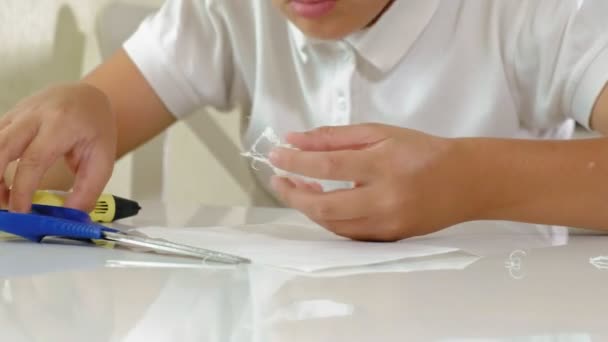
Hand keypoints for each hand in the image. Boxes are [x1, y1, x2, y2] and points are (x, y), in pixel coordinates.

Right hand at [0, 83, 116, 211]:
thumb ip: (88, 189)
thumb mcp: (103, 160)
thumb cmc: (96, 129)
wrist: (87, 96)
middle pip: (1, 147)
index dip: (22, 190)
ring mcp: (18, 113)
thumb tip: (71, 217)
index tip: (21, 213)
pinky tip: (1, 180)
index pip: (33, 160)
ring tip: (2, 197)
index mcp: (61, 125)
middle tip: (4, 207)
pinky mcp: (9, 117)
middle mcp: (34, 115)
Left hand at [269, 123, 476, 240]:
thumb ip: (335, 137)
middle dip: (293, 193)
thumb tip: (294, 139)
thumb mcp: (380, 133)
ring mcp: (387, 224)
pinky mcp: (389, 239)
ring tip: (298, 186)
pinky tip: (320, 203)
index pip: (328, 165)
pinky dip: (328, 219)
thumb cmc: (420, 151)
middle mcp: (385, 199)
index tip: (275, 155)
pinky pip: (347, 234)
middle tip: (278, 178)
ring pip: (333, 225)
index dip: (296, 161)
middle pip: (324, 206)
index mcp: (384, 165)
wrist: (464, 182)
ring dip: (307, 207)